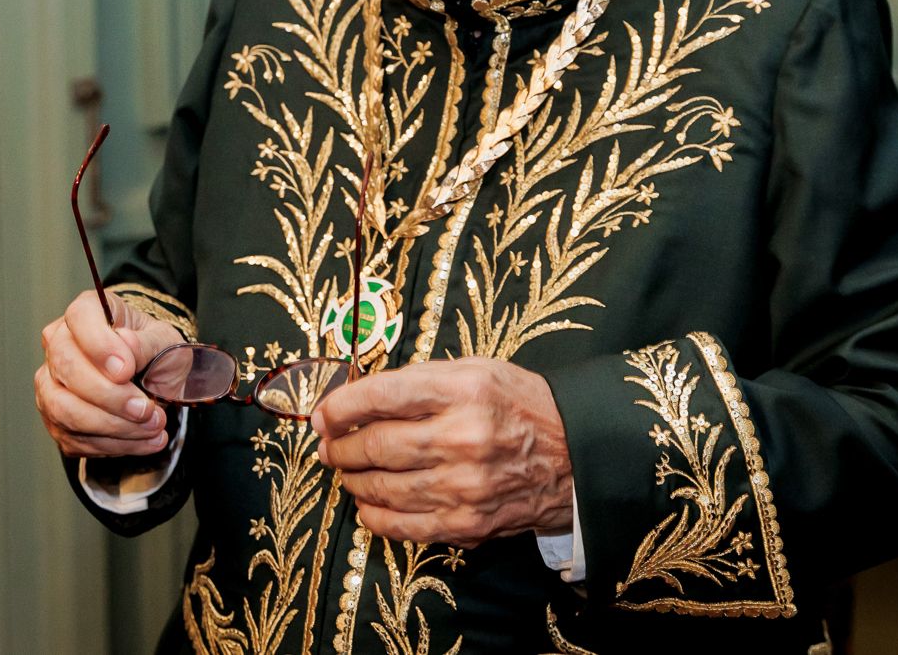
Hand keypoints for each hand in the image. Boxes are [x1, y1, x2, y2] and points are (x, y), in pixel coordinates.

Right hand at [35, 289, 185, 457]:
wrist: (152, 376)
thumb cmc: (154, 350)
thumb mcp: (164, 339)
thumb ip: (145, 343)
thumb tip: (125, 344)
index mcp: (86, 312)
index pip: (80, 319)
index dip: (99, 346)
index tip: (127, 370)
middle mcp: (59, 344)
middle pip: (67, 369)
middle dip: (109, 397)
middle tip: (147, 410)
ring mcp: (51, 384)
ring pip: (65, 410)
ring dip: (113, 427)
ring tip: (153, 427)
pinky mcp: (55, 419)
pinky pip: (75, 438)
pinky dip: (113, 445)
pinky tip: (145, 440)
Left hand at [311, 358, 572, 546]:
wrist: (575, 453)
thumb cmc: (517, 405)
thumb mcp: (476, 370)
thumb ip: (419, 380)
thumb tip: (356, 399)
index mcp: (464, 390)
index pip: (382, 395)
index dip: (340, 406)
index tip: (322, 414)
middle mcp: (463, 437)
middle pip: (376, 446)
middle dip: (340, 448)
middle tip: (329, 447)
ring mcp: (464, 486)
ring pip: (383, 489)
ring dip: (353, 481)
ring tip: (348, 472)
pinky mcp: (467, 524)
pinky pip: (403, 526)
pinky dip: (374, 516)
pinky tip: (367, 504)